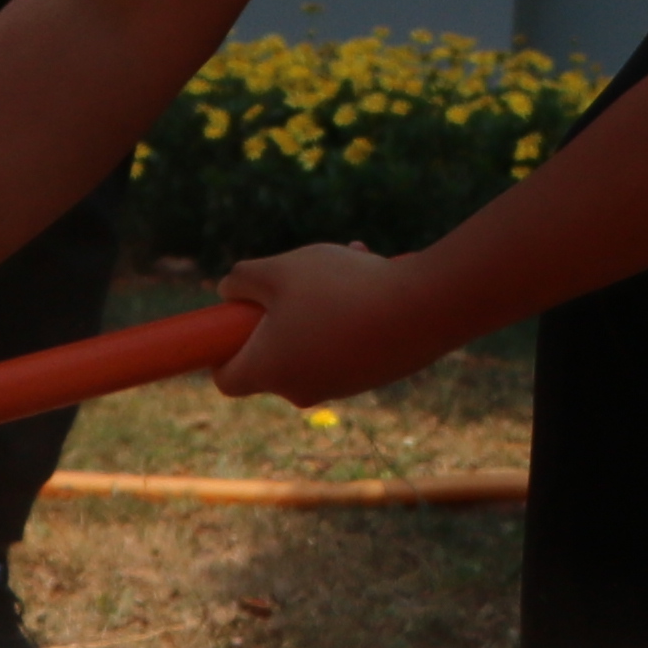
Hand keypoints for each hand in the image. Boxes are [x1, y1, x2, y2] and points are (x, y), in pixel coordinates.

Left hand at [214, 243, 447, 404]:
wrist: (424, 308)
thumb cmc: (341, 288)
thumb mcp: (278, 270)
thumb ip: (241, 280)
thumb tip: (230, 291)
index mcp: (270, 372)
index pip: (226, 380)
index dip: (222, 349)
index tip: (236, 319)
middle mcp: (301, 389)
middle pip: (273, 353)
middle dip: (282, 310)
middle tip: (300, 275)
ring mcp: (340, 386)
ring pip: (313, 339)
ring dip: (321, 302)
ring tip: (351, 258)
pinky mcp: (372, 376)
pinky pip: (346, 342)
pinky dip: (350, 312)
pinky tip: (372, 270)